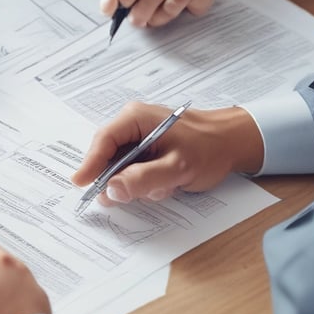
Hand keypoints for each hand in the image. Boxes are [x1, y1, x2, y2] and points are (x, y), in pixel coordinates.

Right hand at [72, 102, 263, 204]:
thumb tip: (111, 190)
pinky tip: (165, 183)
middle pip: (107, 155)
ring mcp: (138, 136)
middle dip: (118, 179)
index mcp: (136, 118)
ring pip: (119, 167)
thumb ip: (143, 179)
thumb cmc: (209, 148)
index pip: (103, 140)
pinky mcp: (144, 149)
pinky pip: (131, 169)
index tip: (80, 183)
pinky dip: (144, 182)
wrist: (232, 142)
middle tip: (132, 195)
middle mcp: (132, 123)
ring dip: (136, 183)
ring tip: (163, 186)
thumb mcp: (177, 167)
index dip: (90, 163)